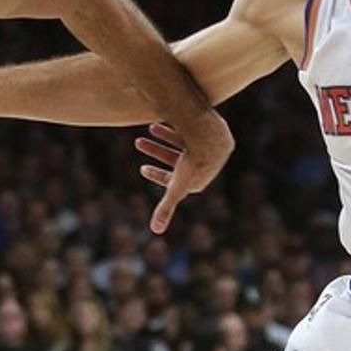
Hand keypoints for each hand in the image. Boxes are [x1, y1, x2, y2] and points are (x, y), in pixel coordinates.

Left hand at [136, 116, 233, 234]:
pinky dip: (175, 127)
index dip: (156, 175)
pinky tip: (161, 120)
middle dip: (155, 151)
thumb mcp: (176, 187)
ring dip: (163, 136)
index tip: (141, 169)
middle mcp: (204, 165)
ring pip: (181, 142)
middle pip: (175, 159)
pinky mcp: (212, 132)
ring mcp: (209, 148)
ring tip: (149, 127)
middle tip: (137, 142)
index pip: (174, 181)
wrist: (209, 136)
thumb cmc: (192, 163)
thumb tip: (156, 231)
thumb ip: (166, 208)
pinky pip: (191, 130)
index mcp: (197, 180)